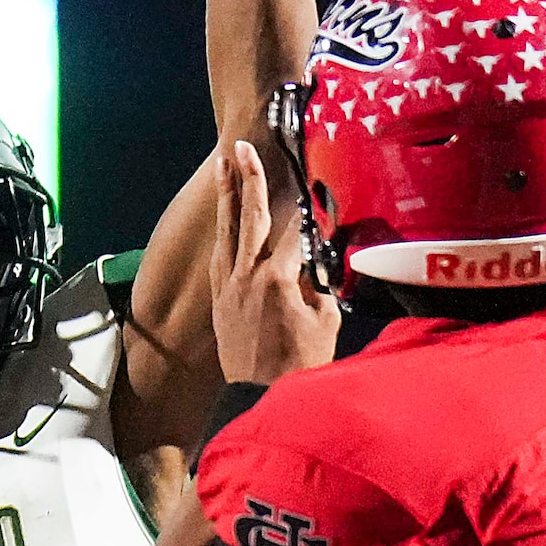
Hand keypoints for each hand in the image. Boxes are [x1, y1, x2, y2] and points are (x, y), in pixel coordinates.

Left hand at [211, 142, 337, 382]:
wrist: (265, 398)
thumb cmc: (302, 366)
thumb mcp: (325, 324)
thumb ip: (319, 290)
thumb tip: (313, 272)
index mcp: (278, 278)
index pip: (289, 229)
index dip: (299, 206)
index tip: (303, 181)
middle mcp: (248, 276)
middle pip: (250, 216)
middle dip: (249, 178)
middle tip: (241, 147)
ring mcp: (229, 286)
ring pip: (227, 231)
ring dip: (227, 196)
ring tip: (223, 166)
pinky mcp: (219, 300)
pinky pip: (220, 256)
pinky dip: (224, 231)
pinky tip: (224, 216)